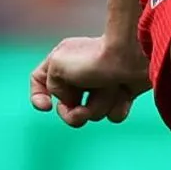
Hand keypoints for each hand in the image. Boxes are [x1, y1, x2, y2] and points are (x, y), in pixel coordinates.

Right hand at [29, 35, 149, 127]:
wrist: (133, 55)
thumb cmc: (94, 58)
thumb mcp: (57, 65)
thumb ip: (51, 85)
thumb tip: (69, 101)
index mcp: (63, 62)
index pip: (39, 81)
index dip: (37, 96)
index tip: (46, 107)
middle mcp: (81, 74)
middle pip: (68, 106)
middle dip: (74, 114)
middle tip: (82, 111)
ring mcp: (101, 84)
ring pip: (93, 113)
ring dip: (100, 106)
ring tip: (110, 88)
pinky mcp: (122, 93)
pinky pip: (113, 114)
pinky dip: (117, 108)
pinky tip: (123, 94)